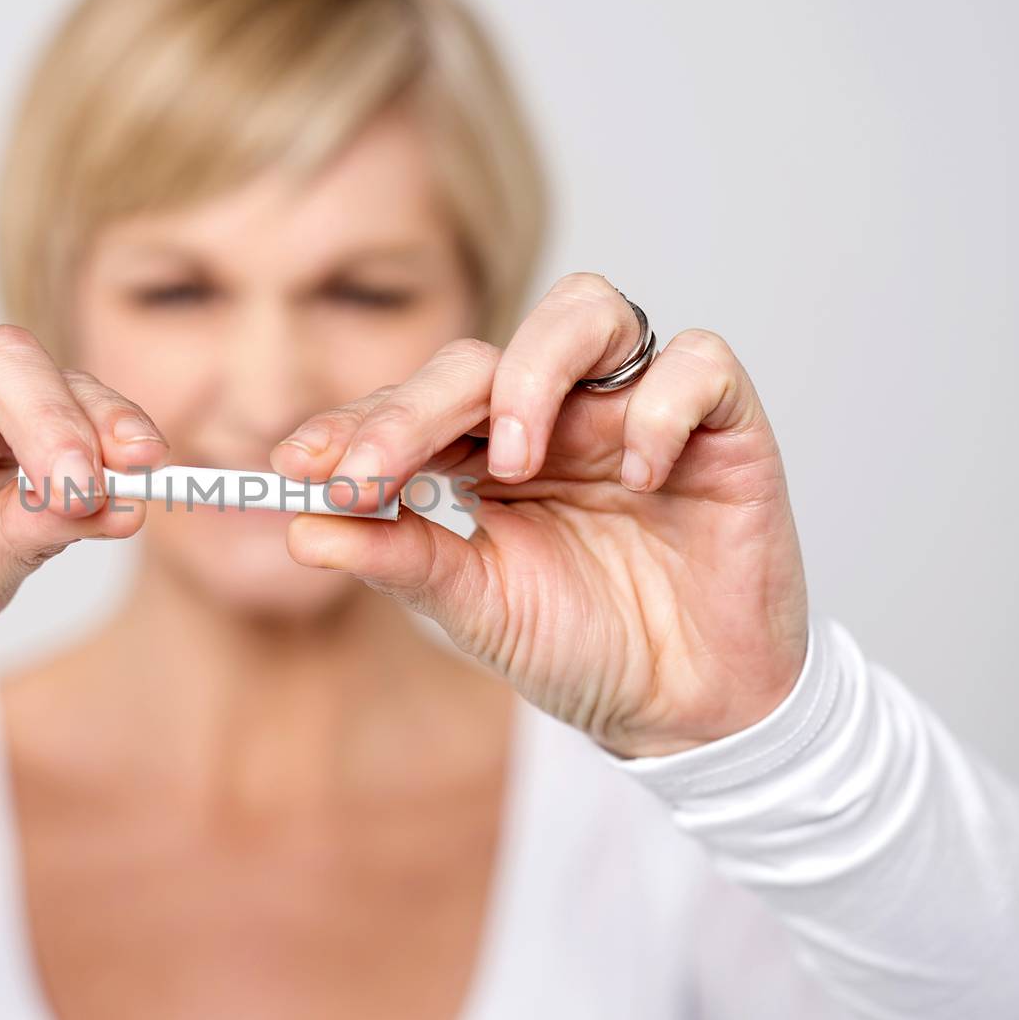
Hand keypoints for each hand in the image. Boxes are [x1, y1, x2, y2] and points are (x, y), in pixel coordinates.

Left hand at [270, 273, 808, 756]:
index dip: (354, 424)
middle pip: (480, 356)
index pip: (413, 403)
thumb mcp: (473, 606)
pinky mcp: (723, 426)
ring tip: (514, 462)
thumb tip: (302, 530)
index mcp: (486, 450)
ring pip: (587, 309)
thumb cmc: (578, 645)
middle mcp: (557, 414)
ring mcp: (634, 411)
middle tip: (373, 473)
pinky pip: (698, 362)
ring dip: (534, 374)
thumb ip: (398, 558)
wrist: (683, 710)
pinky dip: (661, 408)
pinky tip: (639, 479)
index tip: (295, 466)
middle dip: (413, 408)